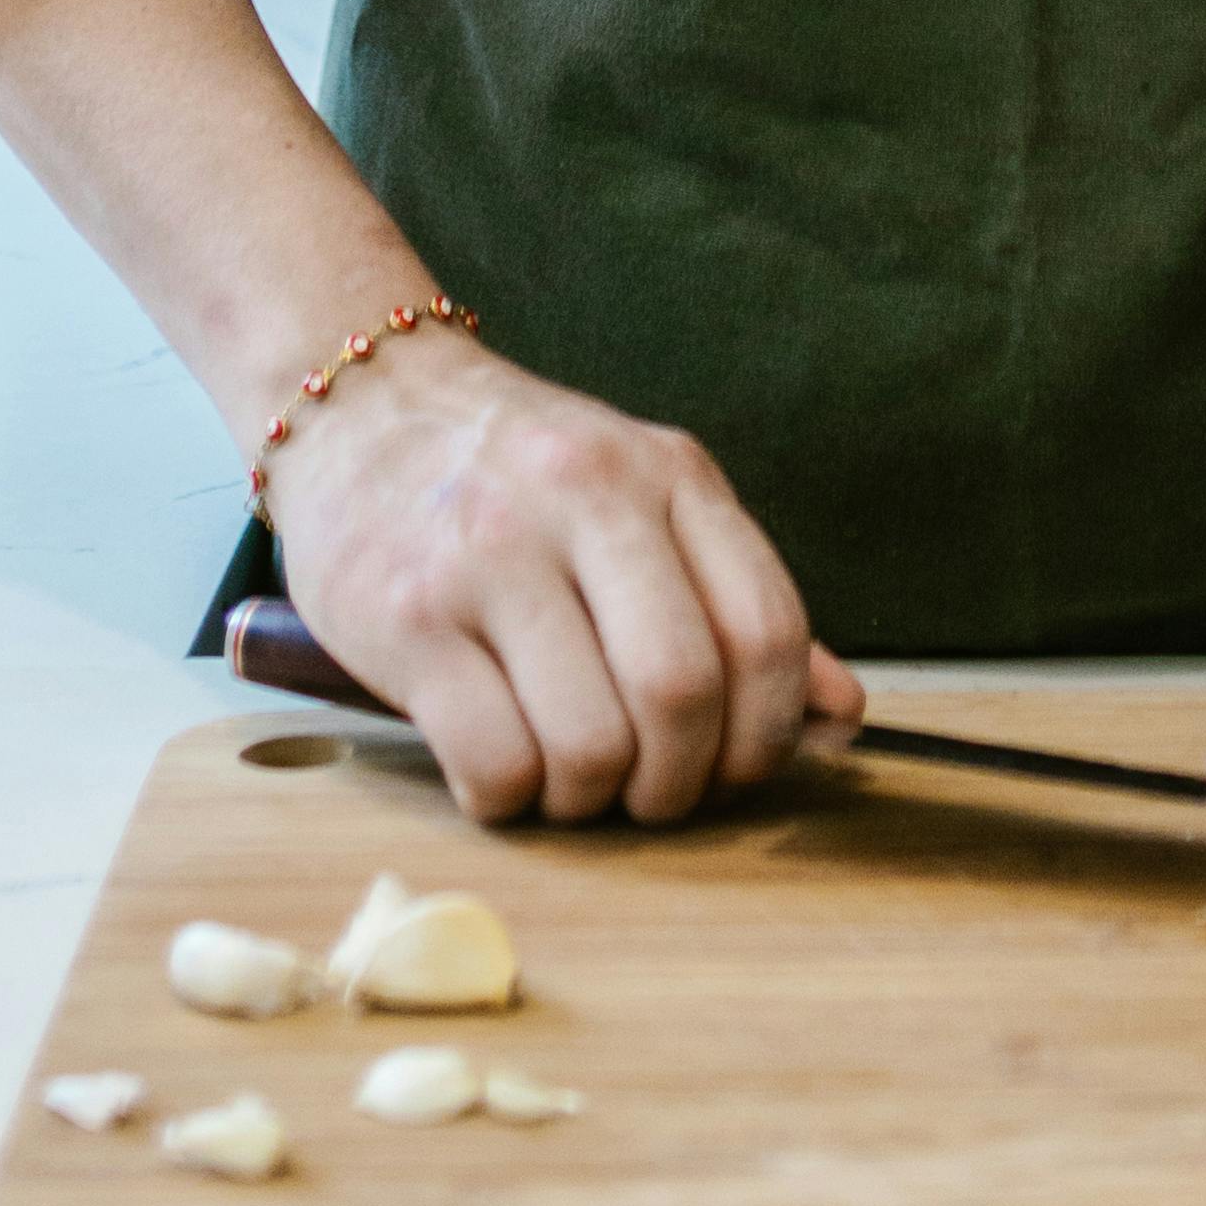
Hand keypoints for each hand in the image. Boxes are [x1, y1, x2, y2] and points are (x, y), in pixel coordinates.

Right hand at [276, 331, 864, 824]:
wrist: (362, 405)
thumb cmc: (519, 477)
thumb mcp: (645, 500)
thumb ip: (738, 602)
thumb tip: (843, 717)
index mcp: (665, 473)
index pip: (767, 630)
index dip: (768, 732)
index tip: (735, 764)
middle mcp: (584, 498)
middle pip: (683, 693)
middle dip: (679, 781)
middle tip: (651, 791)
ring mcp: (488, 555)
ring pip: (589, 744)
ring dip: (591, 800)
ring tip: (570, 777)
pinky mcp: (406, 617)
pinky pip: (494, 763)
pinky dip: (511, 800)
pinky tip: (501, 767)